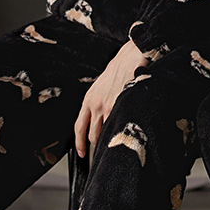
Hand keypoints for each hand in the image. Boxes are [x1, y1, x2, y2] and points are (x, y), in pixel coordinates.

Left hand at [74, 40, 149, 156]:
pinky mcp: (121, 104)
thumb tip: (102, 119)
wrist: (131, 55)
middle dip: (98, 145)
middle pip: (92, 135)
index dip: (79, 143)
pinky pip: (118, 124)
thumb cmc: (119, 68)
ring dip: (110, 140)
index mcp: (89, 99)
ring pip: (105, 133)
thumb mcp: (102, 86)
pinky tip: (125, 132)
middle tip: (105, 151)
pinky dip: (120, 131)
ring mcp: (108, 105)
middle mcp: (95, 104)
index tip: (82, 153)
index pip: (79, 127)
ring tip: (117, 142)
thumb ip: (99, 102)